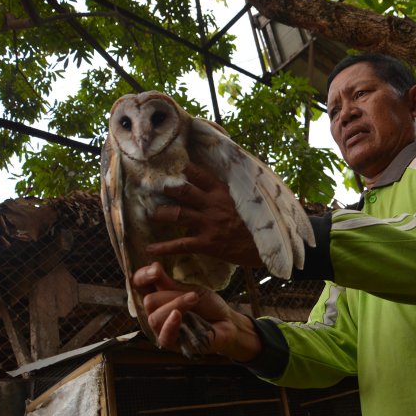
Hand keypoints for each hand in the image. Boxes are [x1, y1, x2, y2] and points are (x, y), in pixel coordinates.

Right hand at [132, 262, 261, 361]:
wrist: (227, 322)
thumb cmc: (209, 306)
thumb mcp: (190, 289)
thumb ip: (168, 283)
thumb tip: (152, 265)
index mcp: (158, 296)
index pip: (138, 285)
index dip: (142, 276)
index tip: (155, 269)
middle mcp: (155, 313)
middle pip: (147, 301)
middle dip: (170, 295)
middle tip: (193, 295)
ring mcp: (161, 329)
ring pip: (154, 317)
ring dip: (177, 305)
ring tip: (195, 301)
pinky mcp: (171, 344)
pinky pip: (163, 335)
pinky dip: (171, 324)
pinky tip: (179, 316)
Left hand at [145, 163, 262, 266]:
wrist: (266, 246)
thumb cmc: (258, 224)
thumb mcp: (247, 201)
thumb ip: (232, 193)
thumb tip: (228, 184)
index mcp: (223, 192)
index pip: (201, 175)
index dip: (186, 169)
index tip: (175, 167)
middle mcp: (213, 204)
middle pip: (183, 191)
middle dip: (167, 189)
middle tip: (153, 188)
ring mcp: (208, 223)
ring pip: (177, 214)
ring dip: (160, 214)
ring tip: (149, 215)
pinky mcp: (207, 243)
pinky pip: (181, 244)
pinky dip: (164, 247)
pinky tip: (151, 249)